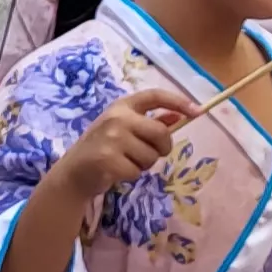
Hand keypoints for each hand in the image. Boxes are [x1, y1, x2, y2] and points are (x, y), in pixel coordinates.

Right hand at [53, 89, 194, 210]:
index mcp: (122, 106)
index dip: (178, 101)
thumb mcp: (123, 128)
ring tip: (126, 162)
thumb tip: (180, 116)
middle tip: (150, 153)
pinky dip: (132, 175)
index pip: (154, 96)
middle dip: (162, 147)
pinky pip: (137, 171)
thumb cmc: (102, 147)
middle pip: (161, 132)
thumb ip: (150, 121)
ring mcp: (112, 138)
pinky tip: (117, 171)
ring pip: (151, 155)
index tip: (197, 111)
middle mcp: (117, 118)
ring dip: (144, 164)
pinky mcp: (109, 160)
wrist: (73, 171)